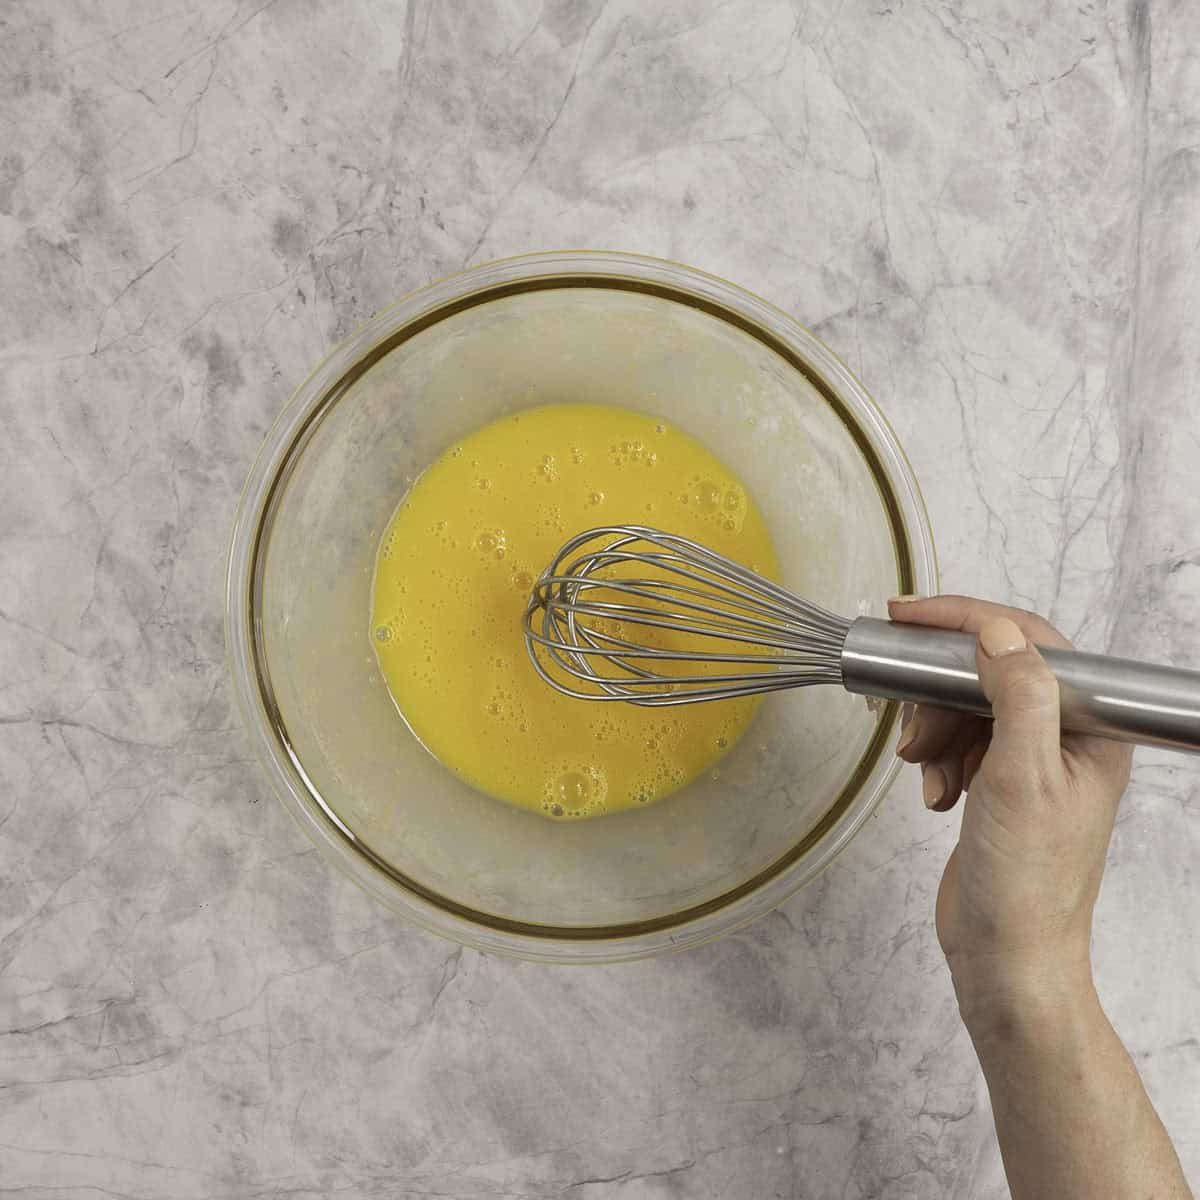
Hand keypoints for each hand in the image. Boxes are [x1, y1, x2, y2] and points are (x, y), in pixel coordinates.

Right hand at [887, 595, 1132, 1025]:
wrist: (1006, 956)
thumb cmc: (1026, 882)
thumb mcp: (1021, 777)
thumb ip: (1017, 696)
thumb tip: (997, 633)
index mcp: (1091, 727)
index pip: (1028, 641)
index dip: (965, 621)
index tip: (908, 618)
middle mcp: (1064, 736)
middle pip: (986, 671)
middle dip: (938, 694)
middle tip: (910, 723)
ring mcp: (1030, 759)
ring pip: (963, 705)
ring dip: (933, 731)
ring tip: (927, 770)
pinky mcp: (999, 781)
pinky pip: (956, 740)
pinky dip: (936, 759)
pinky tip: (938, 793)